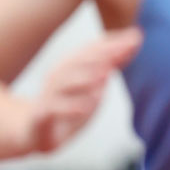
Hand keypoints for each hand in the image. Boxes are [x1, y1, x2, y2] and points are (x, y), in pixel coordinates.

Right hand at [19, 29, 140, 155]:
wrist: (32, 132)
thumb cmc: (67, 108)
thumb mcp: (93, 89)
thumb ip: (108, 68)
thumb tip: (132, 43)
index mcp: (71, 68)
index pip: (94, 52)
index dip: (114, 44)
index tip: (137, 38)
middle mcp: (59, 77)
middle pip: (79, 62)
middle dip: (103, 54)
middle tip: (124, 49)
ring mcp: (49, 96)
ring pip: (64, 82)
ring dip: (85, 77)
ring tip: (105, 74)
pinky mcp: (40, 116)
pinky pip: (53, 110)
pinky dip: (69, 108)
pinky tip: (85, 108)